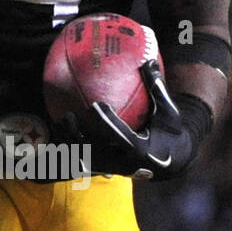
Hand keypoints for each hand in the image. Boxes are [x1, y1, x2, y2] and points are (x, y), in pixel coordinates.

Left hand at [70, 60, 201, 180]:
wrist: (172, 161)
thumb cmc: (170, 132)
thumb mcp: (169, 112)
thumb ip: (157, 89)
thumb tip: (148, 60)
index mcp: (141, 150)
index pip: (120, 136)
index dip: (106, 122)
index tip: (95, 105)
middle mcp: (124, 162)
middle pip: (94, 153)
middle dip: (78, 137)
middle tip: (68, 116)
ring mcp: (113, 169)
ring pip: (84, 160)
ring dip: (69, 143)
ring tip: (59, 122)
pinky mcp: (106, 170)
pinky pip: (82, 162)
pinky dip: (69, 149)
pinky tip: (59, 131)